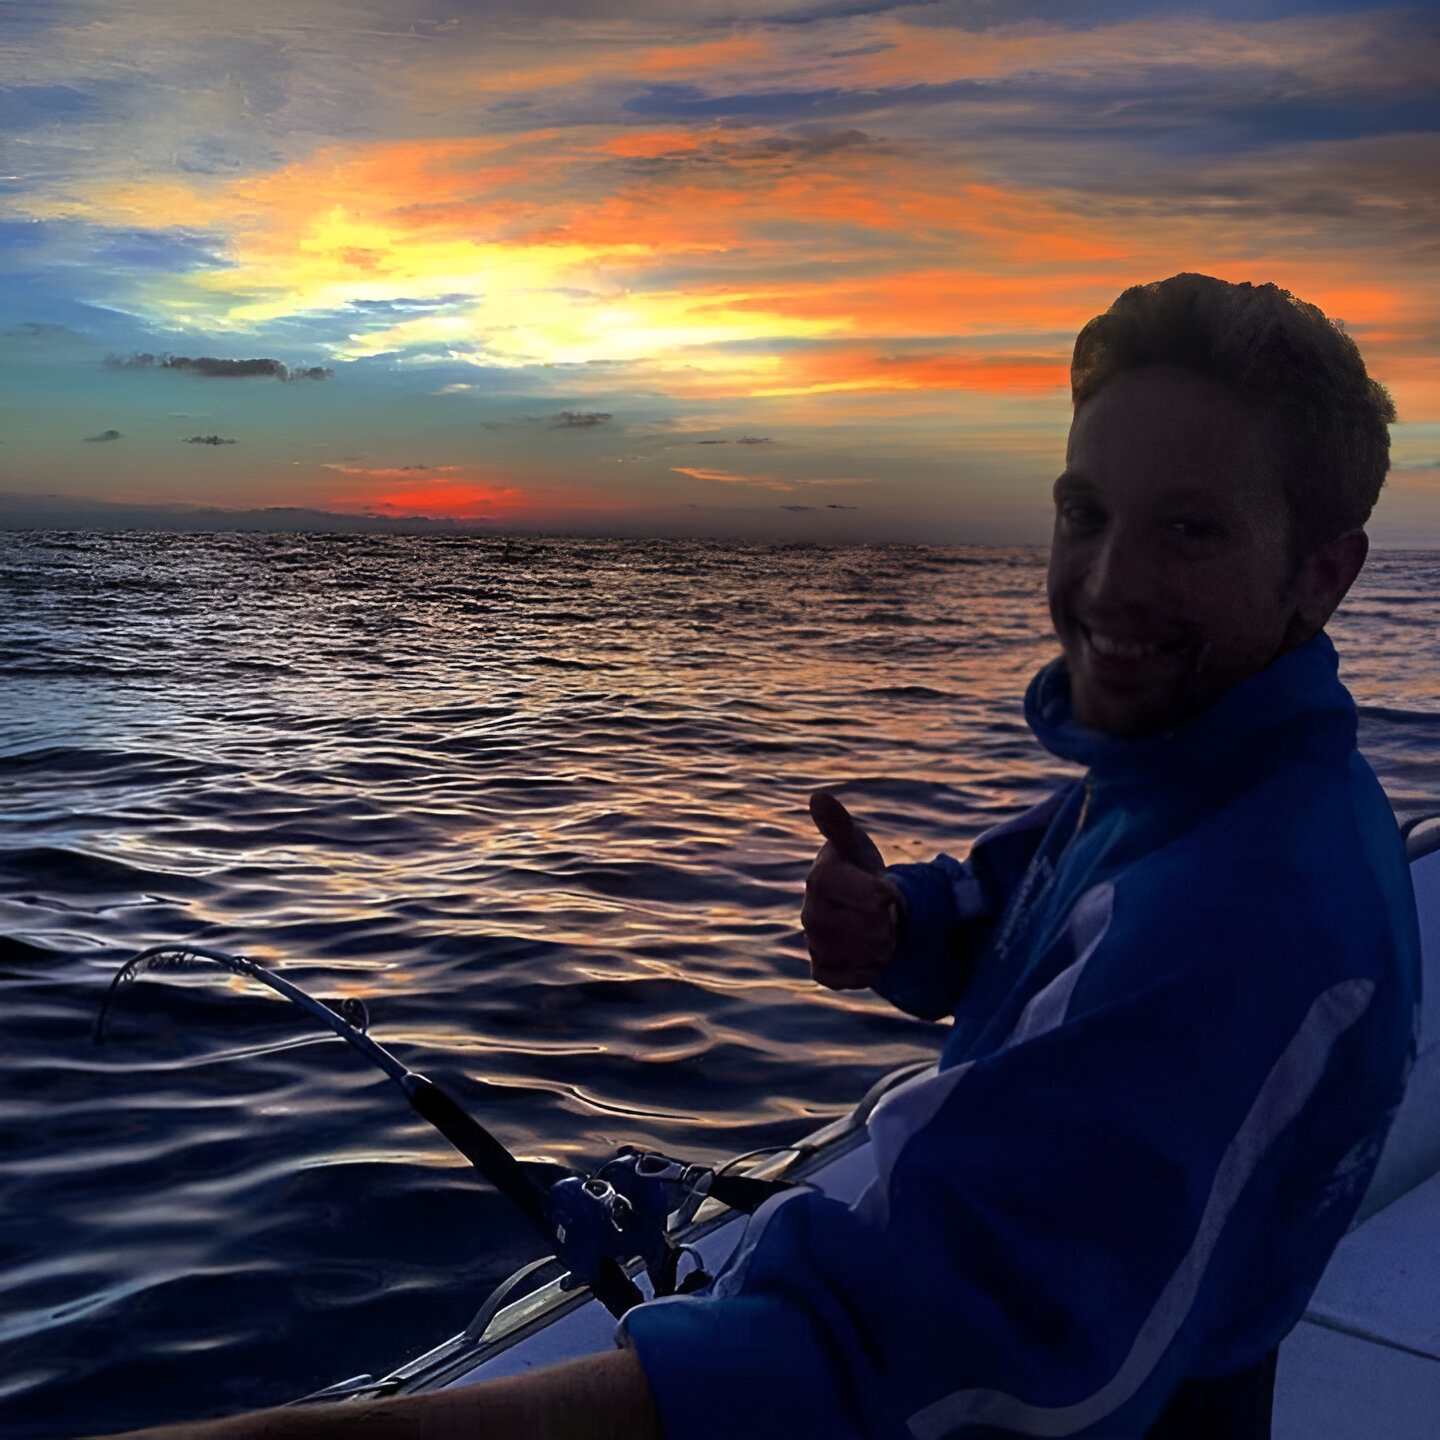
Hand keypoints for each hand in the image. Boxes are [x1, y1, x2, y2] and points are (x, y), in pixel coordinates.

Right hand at [801, 791, 901, 989]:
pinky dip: (869, 969)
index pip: (873, 898)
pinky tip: (868, 953)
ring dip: (884, 946)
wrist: (861, 907)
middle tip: (884, 913)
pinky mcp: (822, 969)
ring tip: (880, 931)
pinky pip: (854, 978)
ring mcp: (815, 943)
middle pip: (874, 931)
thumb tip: (818, 797)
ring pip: (868, 955)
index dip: (888, 896)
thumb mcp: (855, 844)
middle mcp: (811, 913)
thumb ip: (839, 824)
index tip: (885, 888)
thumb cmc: (859, 870)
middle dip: (889, 923)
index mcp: (821, 878)